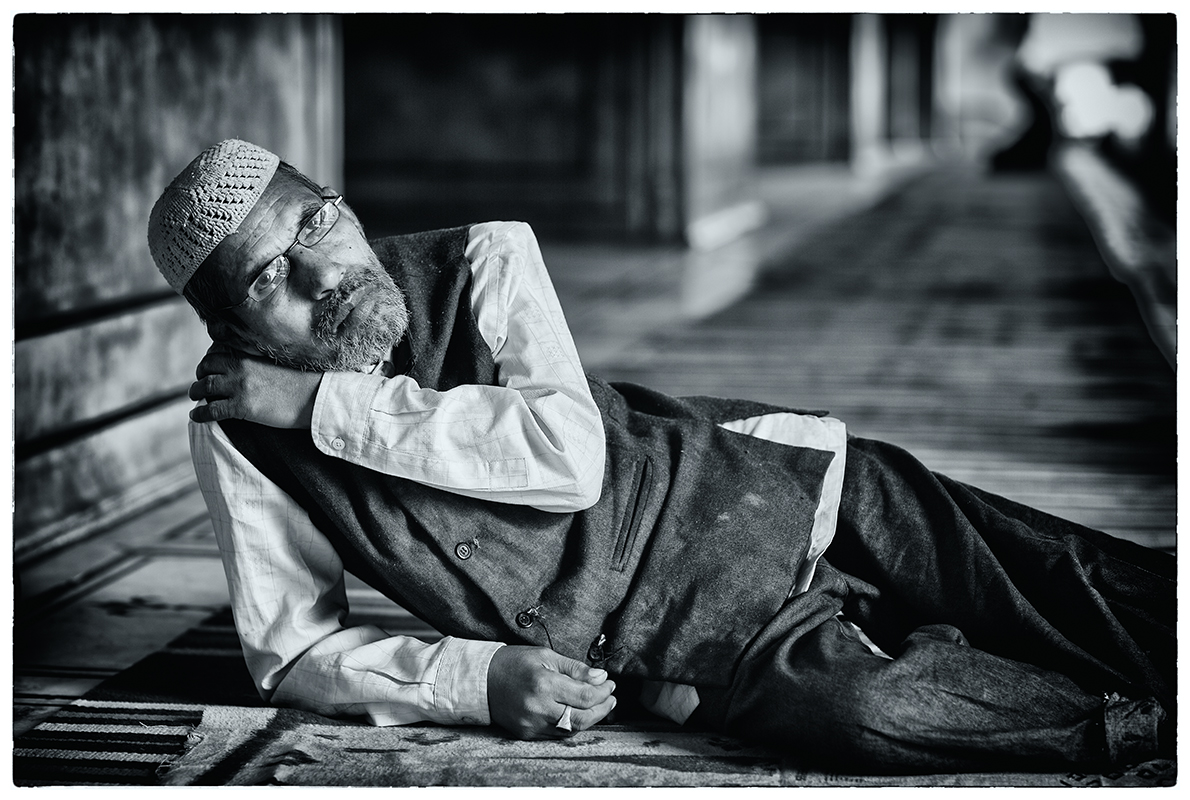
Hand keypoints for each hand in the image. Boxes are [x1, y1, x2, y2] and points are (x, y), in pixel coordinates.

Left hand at [188, 343, 323, 427]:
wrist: (315, 398)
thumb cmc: (302, 382)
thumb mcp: (278, 361)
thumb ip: (258, 359)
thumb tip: (247, 364)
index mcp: (249, 353)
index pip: (217, 349)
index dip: (210, 358)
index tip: (210, 366)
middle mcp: (241, 366)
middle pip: (206, 366)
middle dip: (201, 374)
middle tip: (202, 382)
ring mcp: (240, 386)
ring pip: (204, 386)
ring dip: (196, 392)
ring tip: (196, 396)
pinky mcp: (242, 407)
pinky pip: (211, 409)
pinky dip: (200, 413)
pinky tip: (196, 416)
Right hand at [487, 645, 616, 738]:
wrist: (482, 679)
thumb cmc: (514, 663)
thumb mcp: (546, 656)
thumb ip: (575, 668)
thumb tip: (601, 677)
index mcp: (544, 684)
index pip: (586, 696)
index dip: (603, 691)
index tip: (610, 684)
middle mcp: (538, 708)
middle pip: (583, 718)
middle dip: (602, 709)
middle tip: (611, 697)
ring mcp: (531, 724)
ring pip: (572, 730)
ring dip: (590, 719)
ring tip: (599, 706)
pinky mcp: (527, 734)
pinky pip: (557, 734)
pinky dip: (572, 725)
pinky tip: (579, 713)